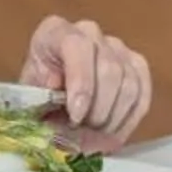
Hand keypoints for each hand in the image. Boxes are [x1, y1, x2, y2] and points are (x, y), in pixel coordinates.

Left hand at [22, 16, 152, 151]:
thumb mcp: (29, 100)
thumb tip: (60, 123)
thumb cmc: (35, 98)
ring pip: (129, 84)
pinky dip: (129, 120)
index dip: (82, 83)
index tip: (77, 116)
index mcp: (55, 32)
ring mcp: (116, 47)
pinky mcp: (135, 65)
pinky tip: (113, 135)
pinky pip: (142, 93)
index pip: (77, 47)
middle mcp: (88, 32)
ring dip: (114, 119)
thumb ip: (42, 107)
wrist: (47, 99)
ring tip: (95, 138)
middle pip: (109, 69)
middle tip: (85, 136)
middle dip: (99, 110)